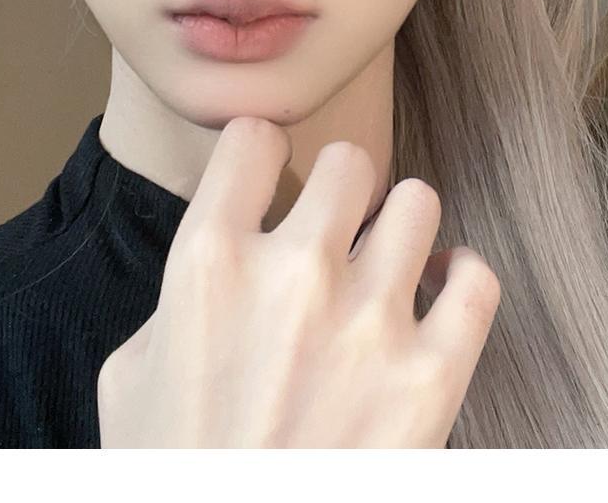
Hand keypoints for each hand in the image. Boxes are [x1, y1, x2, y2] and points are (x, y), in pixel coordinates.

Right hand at [97, 115, 499, 446]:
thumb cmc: (172, 471)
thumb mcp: (132, 373)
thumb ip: (179, 292)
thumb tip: (227, 250)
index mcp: (208, 264)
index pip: (254, 138)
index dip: (260, 155)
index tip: (269, 177)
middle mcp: (292, 276)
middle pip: (348, 161)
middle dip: (339, 189)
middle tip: (335, 228)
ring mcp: (368, 324)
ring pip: (418, 199)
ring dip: (400, 227)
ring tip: (388, 260)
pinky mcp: (431, 378)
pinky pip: (476, 278)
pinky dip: (461, 277)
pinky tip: (438, 292)